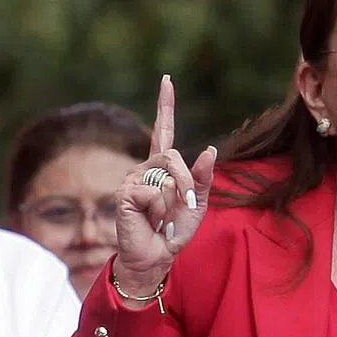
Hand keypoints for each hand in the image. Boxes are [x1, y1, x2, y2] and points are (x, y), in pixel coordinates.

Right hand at [112, 75, 216, 297]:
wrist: (158, 256)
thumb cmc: (176, 230)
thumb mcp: (199, 203)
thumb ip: (204, 177)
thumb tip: (210, 149)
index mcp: (164, 167)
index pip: (164, 131)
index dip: (165, 106)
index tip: (166, 80)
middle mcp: (146, 167)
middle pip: (174, 158)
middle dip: (187, 182)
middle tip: (186, 204)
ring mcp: (133, 178)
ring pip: (167, 176)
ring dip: (174, 201)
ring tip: (163, 217)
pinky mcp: (125, 192)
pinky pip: (155, 192)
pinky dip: (161, 209)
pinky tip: (151, 220)